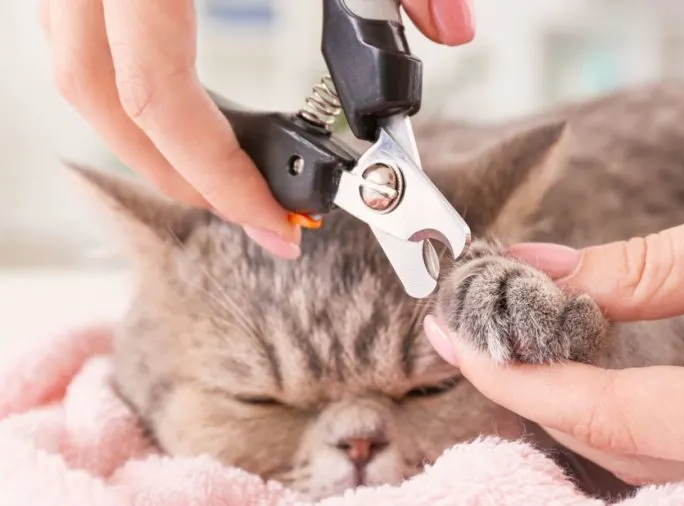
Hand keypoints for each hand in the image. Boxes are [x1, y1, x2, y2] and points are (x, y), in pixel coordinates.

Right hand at [40, 0, 473, 258]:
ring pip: (77, 64)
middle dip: (172, 173)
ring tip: (214, 167)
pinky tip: (183, 89)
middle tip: (247, 215)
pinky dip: (126, 73)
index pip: (158, 98)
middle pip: (97, 96)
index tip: (276, 229)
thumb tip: (452, 31)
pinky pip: (81, 28)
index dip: (216, 178)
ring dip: (141, 127)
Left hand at [424, 128, 683, 502]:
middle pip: (644, 457)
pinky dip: (659, 428)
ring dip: (599, 418)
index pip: (624, 417)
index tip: (466, 341)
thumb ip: (652, 267)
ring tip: (535, 357)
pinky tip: (614, 387)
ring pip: (682, 470)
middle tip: (490, 344)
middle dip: (553, 399)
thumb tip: (546, 272)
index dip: (530, 379)